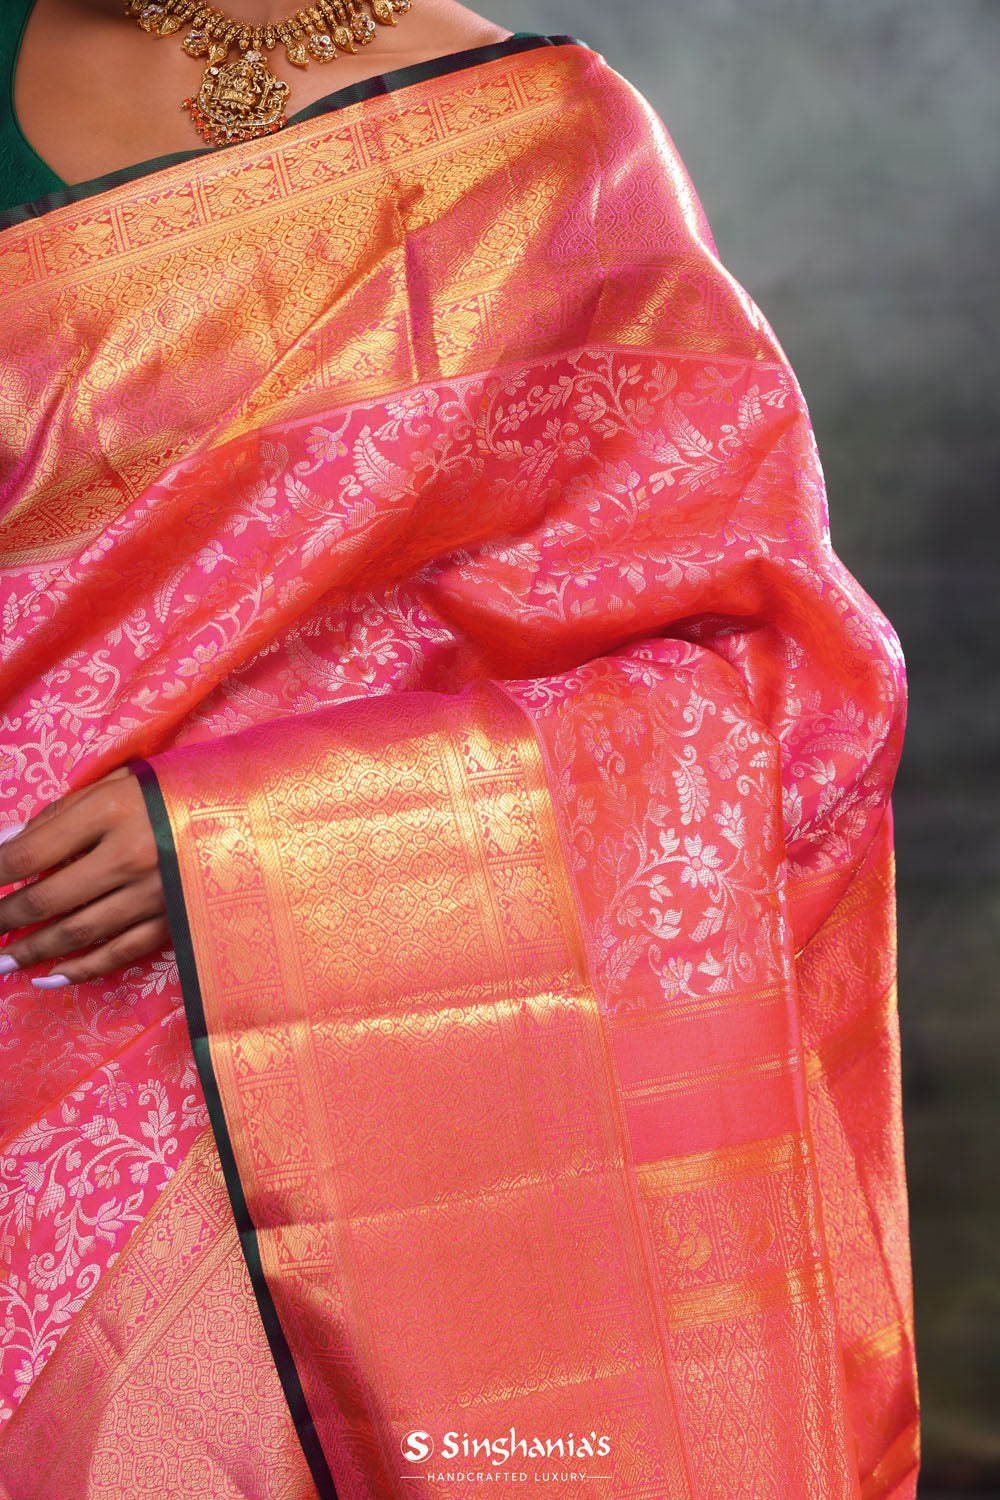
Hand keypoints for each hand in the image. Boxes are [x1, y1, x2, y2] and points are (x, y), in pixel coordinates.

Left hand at [0, 767, 169, 988]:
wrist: (252, 810)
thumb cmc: (175, 790)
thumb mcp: (119, 783)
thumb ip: (61, 812)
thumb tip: (5, 842)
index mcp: (112, 811)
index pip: (32, 851)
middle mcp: (130, 856)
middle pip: (48, 899)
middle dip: (4, 919)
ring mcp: (155, 894)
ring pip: (78, 933)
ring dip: (31, 952)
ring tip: (1, 963)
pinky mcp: (175, 920)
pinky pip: (120, 954)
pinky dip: (80, 971)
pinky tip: (49, 979)